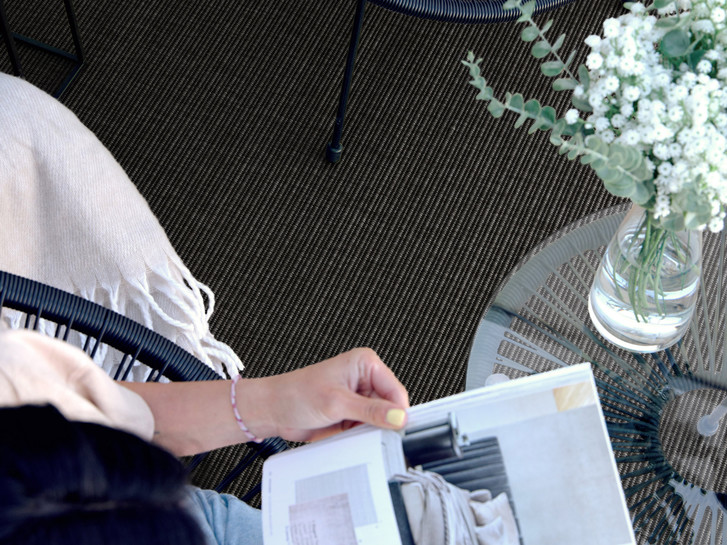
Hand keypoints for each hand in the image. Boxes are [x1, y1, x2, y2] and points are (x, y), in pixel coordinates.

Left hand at [238, 348, 408, 441]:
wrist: (273, 410)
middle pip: (390, 406)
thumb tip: (398, 416)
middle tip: (364, 429)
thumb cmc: (296, 395)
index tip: (394, 428)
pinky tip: (345, 433)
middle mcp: (364, 378)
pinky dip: (360, 435)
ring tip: (349, 429)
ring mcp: (358, 397)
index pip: (396, 391)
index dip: (396, 412)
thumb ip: (371, 411)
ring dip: (369, 429)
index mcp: (365, 363)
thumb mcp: (337, 403)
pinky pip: (367, 428)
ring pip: (380, 420)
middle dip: (380, 422)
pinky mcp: (352, 413)